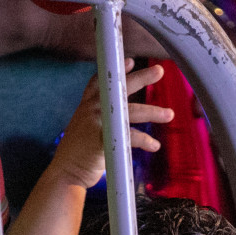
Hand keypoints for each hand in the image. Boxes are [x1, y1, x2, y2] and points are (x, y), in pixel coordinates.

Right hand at [48, 61, 174, 189]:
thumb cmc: (78, 154)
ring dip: (152, 112)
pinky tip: (155, 145)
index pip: (99, 82)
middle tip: (160, 71)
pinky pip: (129, 137)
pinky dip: (144, 141)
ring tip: (169, 114)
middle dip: (141, 78)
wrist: (66, 173)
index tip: (130, 61)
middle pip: (119, 89)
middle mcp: (91, 110)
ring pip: (130, 112)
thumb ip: (97, 119)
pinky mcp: (103, 140)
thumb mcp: (85, 129)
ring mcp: (96, 123)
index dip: (115, 71)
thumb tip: (116, 115)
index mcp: (86, 107)